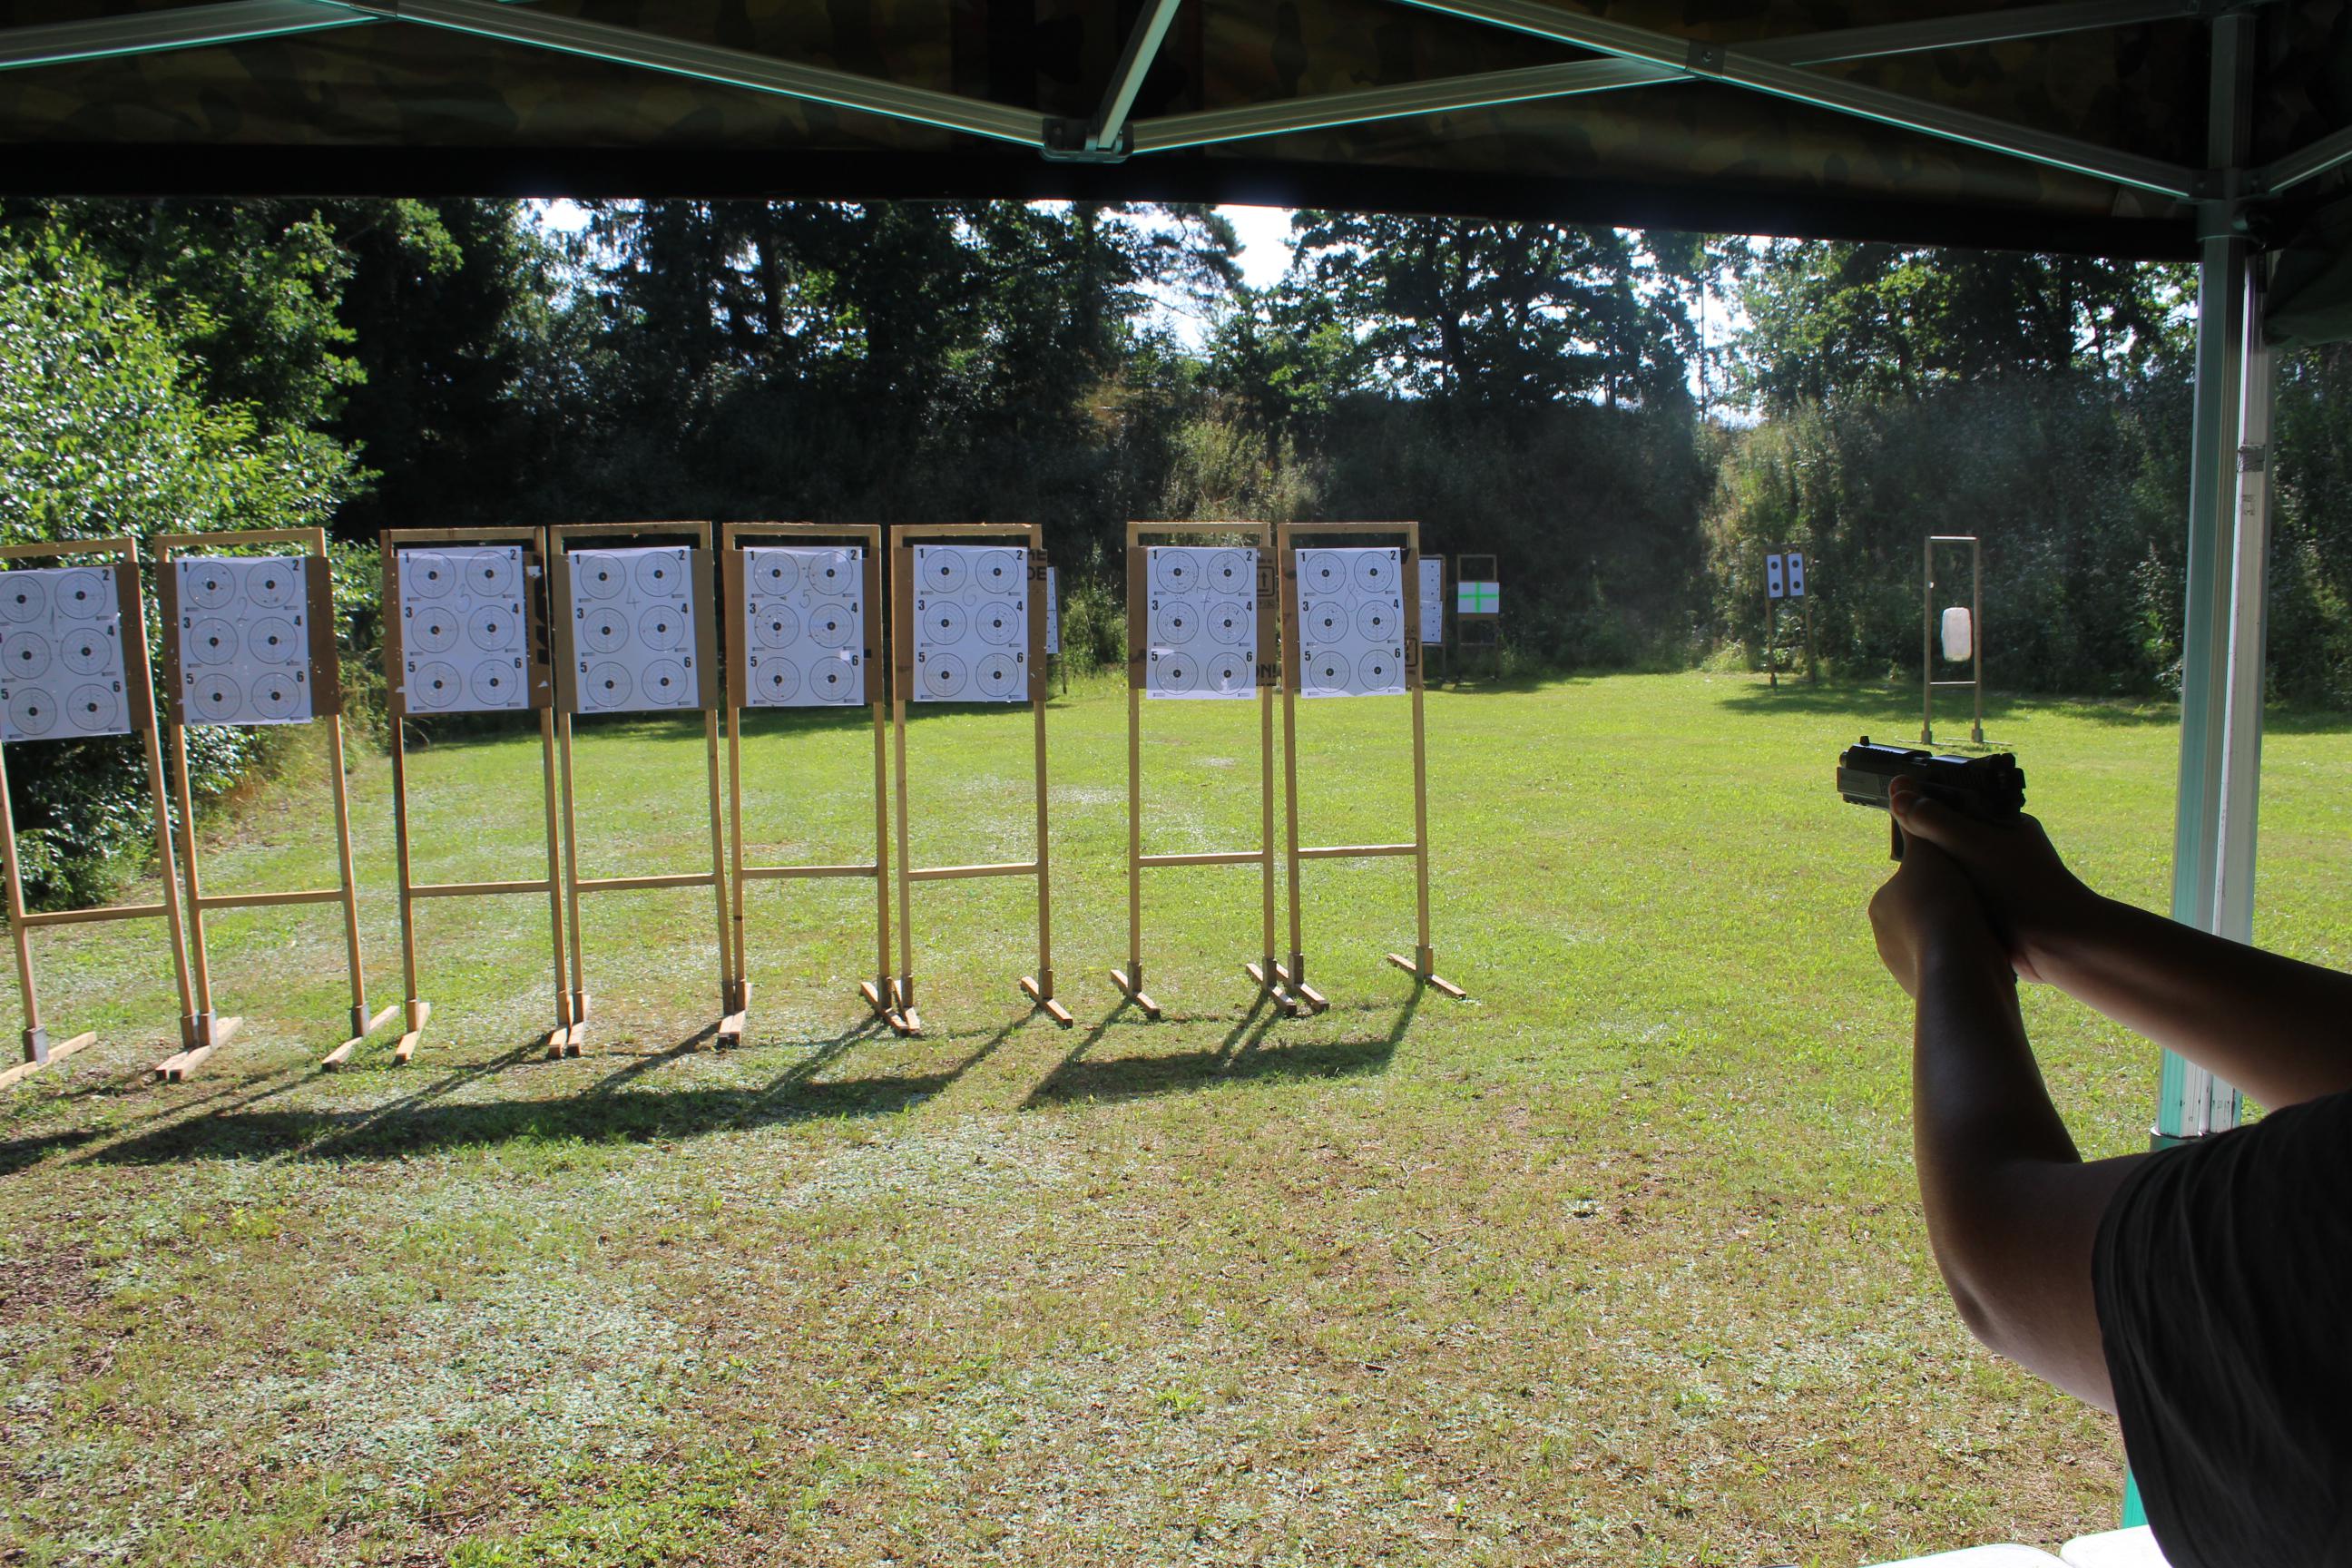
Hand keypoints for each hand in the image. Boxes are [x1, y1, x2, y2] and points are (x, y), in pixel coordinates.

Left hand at [1869, 836, 2007, 999]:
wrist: (1959, 967)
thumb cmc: (1944, 903)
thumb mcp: (1932, 853)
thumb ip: (1918, 825)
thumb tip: (1900, 788)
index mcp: (1881, 906)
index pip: (1914, 884)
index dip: (1943, 878)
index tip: (1965, 879)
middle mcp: (1884, 939)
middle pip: (1925, 915)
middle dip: (1950, 910)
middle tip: (1981, 904)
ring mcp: (1902, 969)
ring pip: (1937, 944)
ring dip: (1959, 937)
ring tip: (1987, 929)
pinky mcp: (1925, 992)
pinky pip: (1949, 969)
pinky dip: (1965, 962)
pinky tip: (1987, 955)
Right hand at [1887, 780, 2103, 985]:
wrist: (2057, 943)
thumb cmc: (2023, 886)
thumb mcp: (1971, 845)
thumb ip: (1933, 820)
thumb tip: (1897, 793)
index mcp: (2000, 820)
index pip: (1952, 802)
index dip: (1923, 806)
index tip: (1894, 812)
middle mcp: (1997, 845)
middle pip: (1946, 836)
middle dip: (1924, 845)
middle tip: (1900, 852)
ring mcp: (1992, 876)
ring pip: (1948, 867)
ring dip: (1932, 875)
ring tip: (1909, 879)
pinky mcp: (1987, 904)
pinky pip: (1954, 893)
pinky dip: (1940, 898)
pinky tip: (1924, 904)